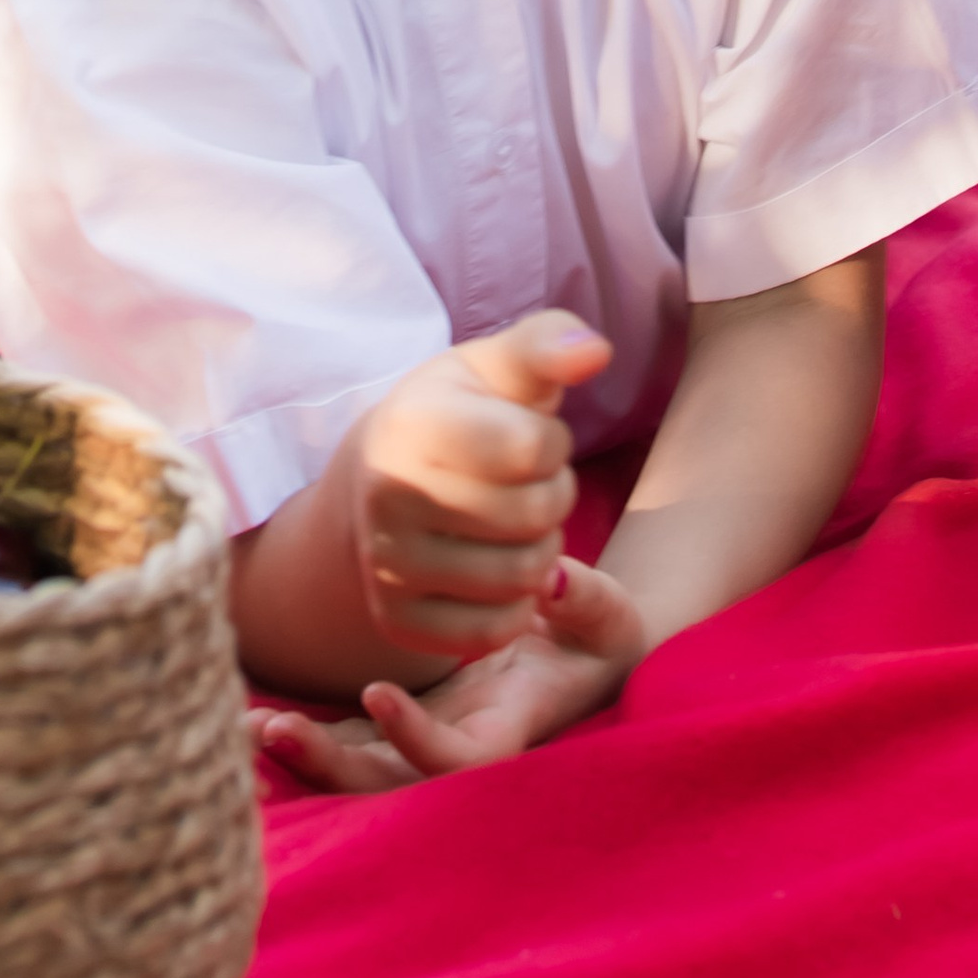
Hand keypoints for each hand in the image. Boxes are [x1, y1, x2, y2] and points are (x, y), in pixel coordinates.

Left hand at [252, 557, 645, 792]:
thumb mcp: (606, 612)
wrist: (587, 650)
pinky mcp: (409, 718)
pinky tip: (256, 720)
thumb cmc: (601, 632)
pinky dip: (308, 736)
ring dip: (305, 758)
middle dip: (330, 767)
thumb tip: (554, 579)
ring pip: (361, 771)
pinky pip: (352, 740)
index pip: (457, 759)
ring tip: (247, 729)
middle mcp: (463, 747)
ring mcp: (430, 737)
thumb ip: (585, 597)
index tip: (377, 691)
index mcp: (510, 729)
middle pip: (390, 785)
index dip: (415, 739)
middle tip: (274, 731)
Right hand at [349, 308, 611, 658]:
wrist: (383, 476)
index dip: (554, 443)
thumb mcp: (499, 365)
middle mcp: (387, 493)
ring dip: (542, 550)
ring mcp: (385, 563)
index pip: (532, 448)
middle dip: (554, 496)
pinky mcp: (394, 619)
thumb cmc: (461, 411)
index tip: (535, 438)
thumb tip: (595, 352)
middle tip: (532, 484)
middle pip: (532, 515)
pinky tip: (503, 569)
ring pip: (519, 578)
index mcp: (414, 420)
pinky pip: (490, 632)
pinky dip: (516, 606)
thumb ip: (550, 345)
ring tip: (520, 523)